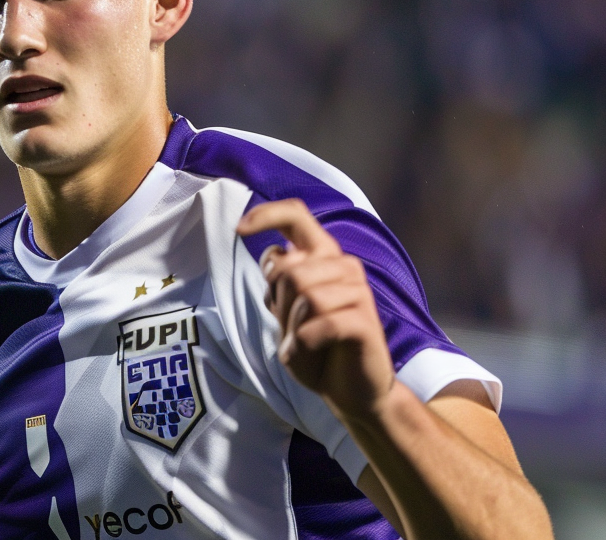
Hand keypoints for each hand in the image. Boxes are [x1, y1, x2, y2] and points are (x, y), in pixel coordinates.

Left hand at [236, 199, 396, 419]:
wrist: (350, 390)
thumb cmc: (316, 347)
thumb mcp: (285, 312)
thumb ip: (279, 280)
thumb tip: (276, 254)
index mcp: (322, 256)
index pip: (296, 215)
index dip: (266, 215)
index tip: (239, 228)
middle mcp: (343, 265)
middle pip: (289, 271)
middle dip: (280, 305)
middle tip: (294, 328)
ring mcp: (359, 291)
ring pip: (306, 296)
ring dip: (294, 328)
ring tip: (306, 343)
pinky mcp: (366, 321)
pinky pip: (321, 323)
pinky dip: (306, 344)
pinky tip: (311, 352)